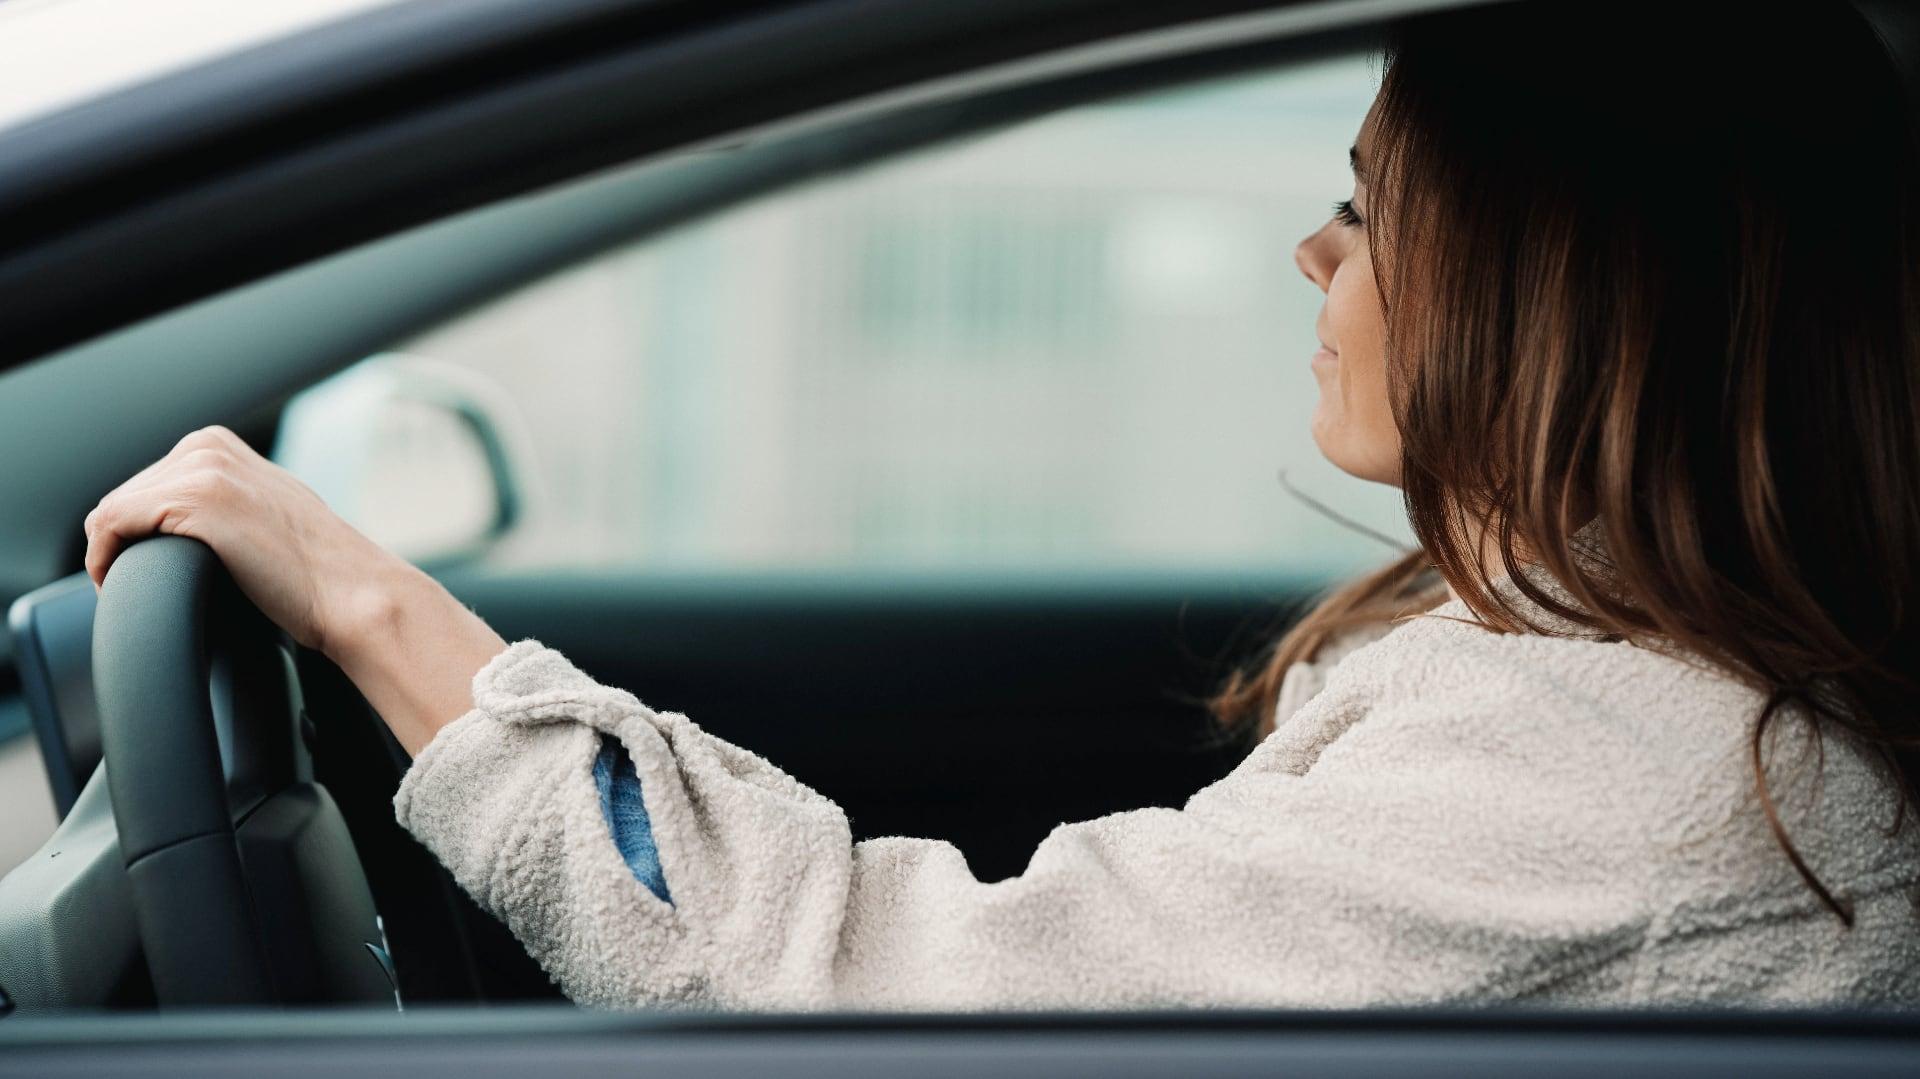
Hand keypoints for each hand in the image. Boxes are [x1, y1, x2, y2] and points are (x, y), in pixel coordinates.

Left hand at [84, 424, 508, 754]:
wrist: (354, 594)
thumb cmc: (315, 574)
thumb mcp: (262, 515)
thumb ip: (223, 503)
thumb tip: (186, 529)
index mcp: (219, 444)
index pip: (141, 485)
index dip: (134, 532)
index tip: (145, 569)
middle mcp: (208, 446)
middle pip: (123, 496)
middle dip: (123, 544)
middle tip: (140, 587)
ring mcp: (204, 469)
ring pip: (111, 511)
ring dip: (112, 554)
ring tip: (133, 590)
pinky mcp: (196, 501)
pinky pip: (111, 524)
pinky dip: (104, 558)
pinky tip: (122, 585)